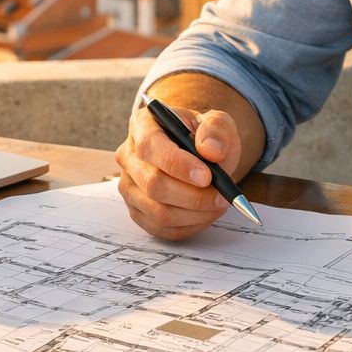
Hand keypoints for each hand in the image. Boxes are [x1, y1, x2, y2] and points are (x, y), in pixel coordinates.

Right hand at [115, 99, 242, 240]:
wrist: (201, 155)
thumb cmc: (204, 136)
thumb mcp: (217, 122)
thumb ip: (216, 129)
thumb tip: (211, 150)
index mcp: (143, 125)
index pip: (151, 146)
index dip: (178, 164)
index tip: (207, 176)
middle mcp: (129, 156)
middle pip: (152, 184)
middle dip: (193, 195)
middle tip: (222, 196)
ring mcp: (129, 186)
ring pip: (157, 211)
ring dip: (194, 214)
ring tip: (218, 204)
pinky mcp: (137, 210)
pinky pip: (161, 228)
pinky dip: (189, 226)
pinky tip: (206, 214)